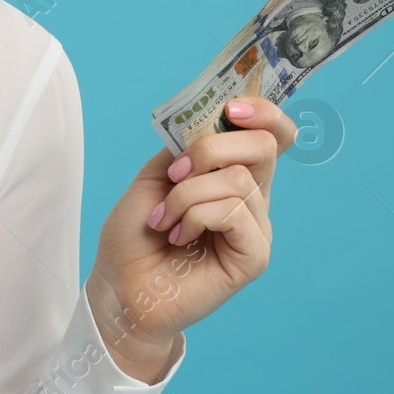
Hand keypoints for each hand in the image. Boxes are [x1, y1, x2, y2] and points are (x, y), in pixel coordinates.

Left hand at [85, 97, 297, 381]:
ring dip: (185, 195)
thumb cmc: (135, 235)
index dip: (264, 112)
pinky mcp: (254, 256)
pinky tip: (178, 236)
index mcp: (231, 174)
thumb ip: (187, 147)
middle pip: (263, 146)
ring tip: (163, 220)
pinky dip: (195, 216)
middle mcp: (252, 198)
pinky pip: (232, 212)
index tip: (231, 107)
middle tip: (174, 175)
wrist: (121, 286)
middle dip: (210, 148)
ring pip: (236, 179)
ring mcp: (256, 227)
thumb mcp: (155, 176)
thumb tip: (216, 120)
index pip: (272, 135)